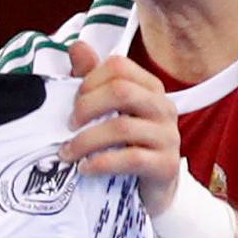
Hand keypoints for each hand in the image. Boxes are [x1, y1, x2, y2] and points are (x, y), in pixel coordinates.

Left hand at [60, 39, 181, 212]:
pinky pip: (131, 158)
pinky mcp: (166, 165)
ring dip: (86, 141)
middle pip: (121, 91)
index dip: (89, 80)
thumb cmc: (126, 146)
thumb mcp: (107, 111)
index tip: (74, 101)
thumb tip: (78, 46)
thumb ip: (92, 80)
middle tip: (69, 126)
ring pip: (122, 127)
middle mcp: (163, 107)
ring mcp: (168, 137)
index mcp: (150, 88)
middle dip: (86, 107)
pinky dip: (101, 163)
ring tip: (69, 153)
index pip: (119, 67)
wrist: (151, 191)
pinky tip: (86, 168)